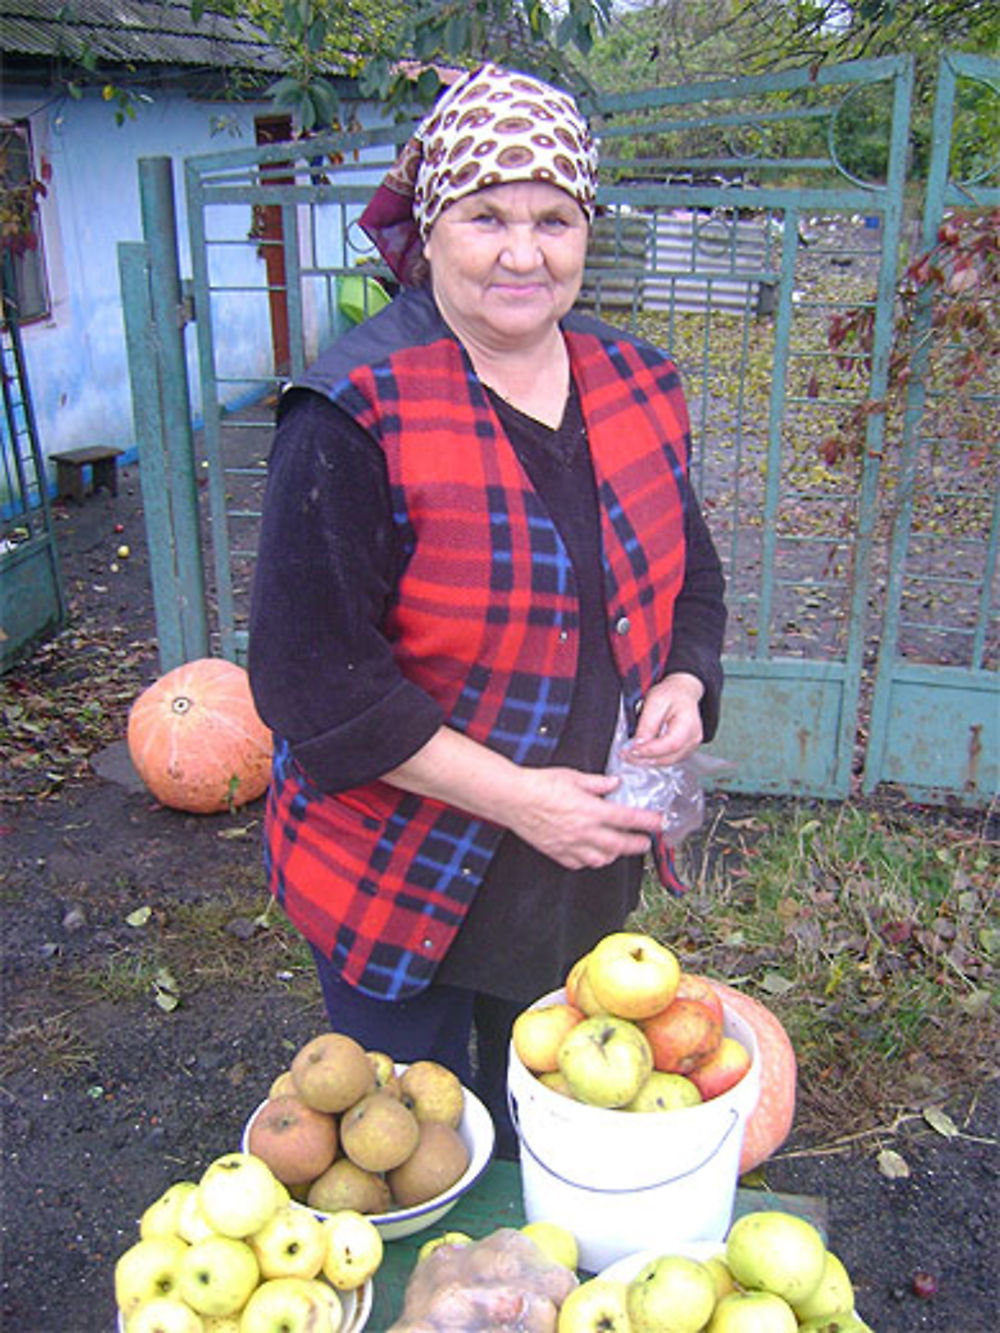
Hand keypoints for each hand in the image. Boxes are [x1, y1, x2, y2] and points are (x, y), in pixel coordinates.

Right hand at [508, 766, 662, 869]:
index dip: (647, 822)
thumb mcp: (573, 776)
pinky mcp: (556, 852)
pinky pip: (578, 863)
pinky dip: (589, 861)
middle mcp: (584, 831)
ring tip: (618, 849)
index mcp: (591, 810)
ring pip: (600, 859)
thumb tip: (614, 784)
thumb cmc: (539, 784)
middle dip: (637, 845)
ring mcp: (570, 845)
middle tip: (645, 843)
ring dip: (613, 855)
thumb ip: (598, 783)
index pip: (627, 819)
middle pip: (619, 845)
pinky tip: (590, 854)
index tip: (658, 823)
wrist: (513, 798)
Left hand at [623, 672, 703, 768]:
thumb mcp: (655, 702)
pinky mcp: (684, 750)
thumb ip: (647, 724)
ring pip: (667, 762)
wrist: (682, 692)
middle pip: (669, 758)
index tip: (630, 751)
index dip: (649, 751)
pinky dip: (654, 759)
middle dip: (645, 759)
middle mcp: (693, 738)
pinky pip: (668, 759)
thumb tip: (637, 744)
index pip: (670, 745)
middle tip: (626, 755)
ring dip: (648, 761)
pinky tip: (642, 753)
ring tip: (631, 754)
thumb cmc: (671, 694)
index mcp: (688, 724)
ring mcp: (690, 746)